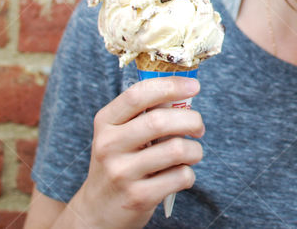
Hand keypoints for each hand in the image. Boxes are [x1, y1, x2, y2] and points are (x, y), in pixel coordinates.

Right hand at [63, 77, 204, 228]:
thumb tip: (186, 92)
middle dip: (192, 120)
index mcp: (106, 122)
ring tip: (191, 154)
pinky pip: (180, 176)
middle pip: (160, 121)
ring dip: (195, 150)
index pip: (138, 94)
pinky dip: (189, 174)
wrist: (98, 211)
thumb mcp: (119, 135)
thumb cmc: (119, 163)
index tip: (194, 86)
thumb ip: (146, 114)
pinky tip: (179, 175)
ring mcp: (122, 173)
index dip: (171, 86)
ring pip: (177, 149)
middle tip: (199, 127)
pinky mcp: (138, 197)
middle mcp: (109, 145)